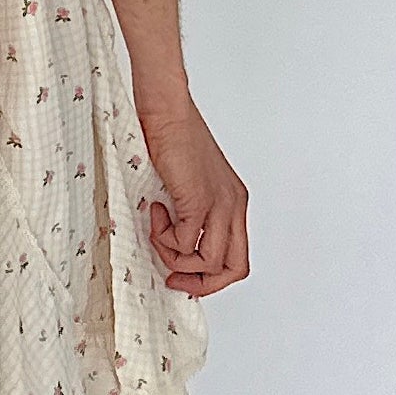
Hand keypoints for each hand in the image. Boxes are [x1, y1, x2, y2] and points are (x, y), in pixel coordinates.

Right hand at [137, 97, 248, 296]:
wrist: (167, 112)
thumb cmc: (173, 139)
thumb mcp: (191, 183)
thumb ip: (191, 212)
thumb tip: (176, 244)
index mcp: (235, 203)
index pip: (238, 258)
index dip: (212, 276)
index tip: (185, 275)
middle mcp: (234, 206)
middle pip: (234, 268)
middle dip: (201, 282)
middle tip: (173, 278)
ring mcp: (220, 204)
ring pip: (208, 261)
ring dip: (174, 256)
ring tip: (158, 230)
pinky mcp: (200, 200)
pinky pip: (186, 242)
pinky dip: (165, 237)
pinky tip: (156, 212)